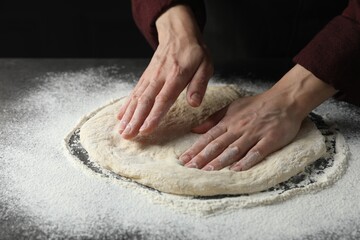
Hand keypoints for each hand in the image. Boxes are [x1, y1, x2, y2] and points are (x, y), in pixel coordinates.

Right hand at [118, 5, 212, 138]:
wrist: (178, 33)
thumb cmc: (194, 53)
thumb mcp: (205, 65)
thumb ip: (199, 84)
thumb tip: (194, 103)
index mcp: (176, 75)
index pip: (163, 98)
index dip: (154, 115)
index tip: (146, 130)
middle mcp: (159, 77)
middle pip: (145, 101)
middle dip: (135, 120)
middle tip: (128, 136)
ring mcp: (150, 77)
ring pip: (137, 98)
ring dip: (128, 115)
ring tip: (121, 131)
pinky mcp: (145, 77)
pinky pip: (134, 92)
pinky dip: (126, 105)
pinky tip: (120, 117)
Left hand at [179, 64, 336, 170]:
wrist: (284, 100)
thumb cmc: (257, 105)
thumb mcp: (232, 107)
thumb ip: (214, 119)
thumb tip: (195, 129)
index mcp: (229, 122)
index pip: (209, 137)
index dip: (196, 149)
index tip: (184, 160)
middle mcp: (239, 128)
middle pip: (218, 145)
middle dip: (203, 157)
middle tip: (190, 168)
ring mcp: (254, 134)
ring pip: (234, 149)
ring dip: (220, 161)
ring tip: (208, 171)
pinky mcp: (270, 140)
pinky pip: (256, 152)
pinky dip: (246, 161)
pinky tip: (236, 170)